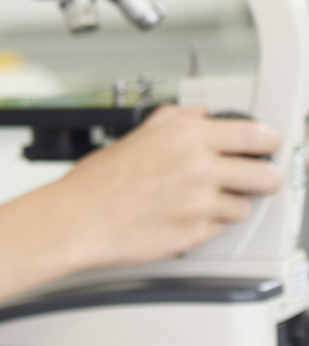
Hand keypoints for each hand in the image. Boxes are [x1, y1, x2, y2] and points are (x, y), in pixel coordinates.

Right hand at [53, 105, 281, 268]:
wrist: (76, 220)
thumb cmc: (96, 184)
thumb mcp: (134, 137)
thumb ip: (172, 121)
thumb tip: (196, 112)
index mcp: (185, 137)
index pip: (255, 134)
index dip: (268, 141)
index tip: (269, 144)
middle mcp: (199, 167)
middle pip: (266, 175)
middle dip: (263, 178)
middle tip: (253, 179)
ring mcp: (200, 203)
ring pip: (246, 206)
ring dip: (230, 205)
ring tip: (202, 202)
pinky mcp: (197, 233)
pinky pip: (221, 229)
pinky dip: (208, 225)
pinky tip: (183, 217)